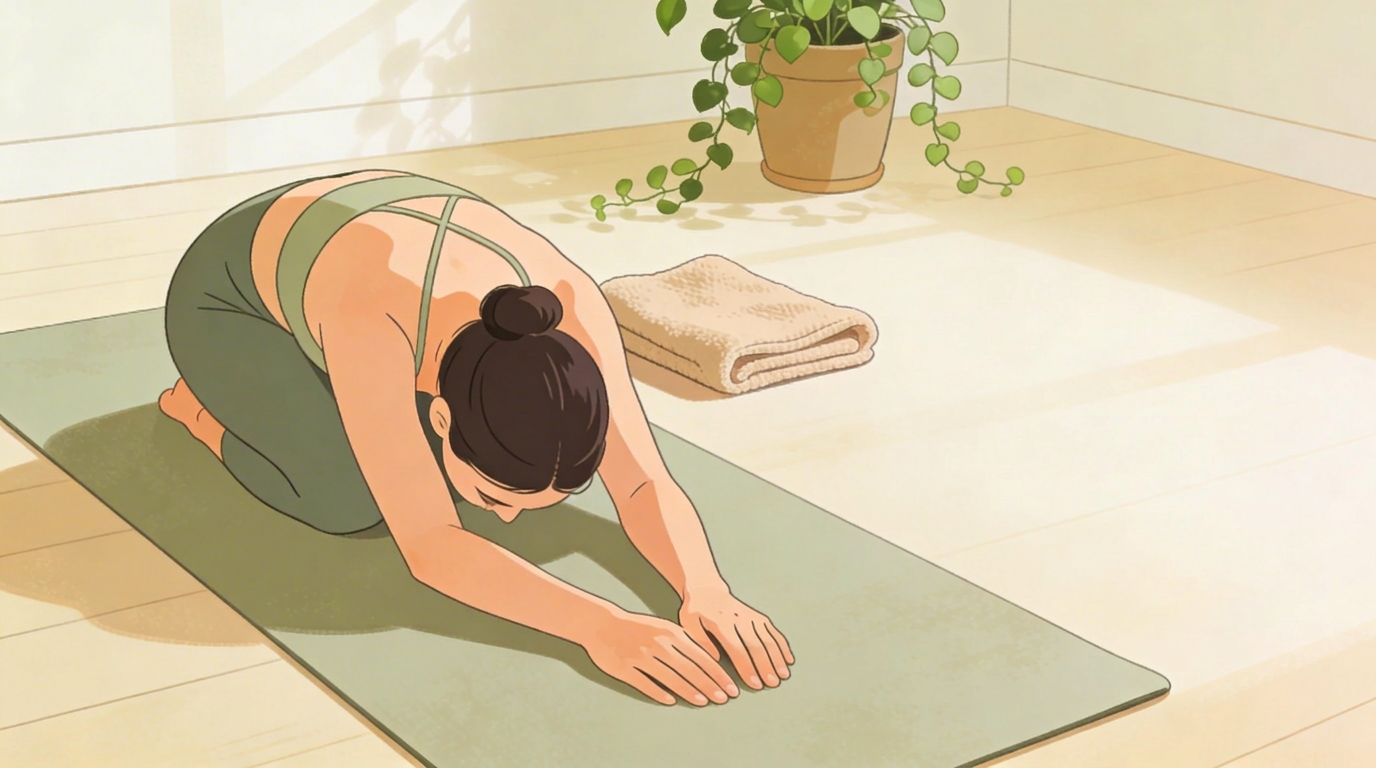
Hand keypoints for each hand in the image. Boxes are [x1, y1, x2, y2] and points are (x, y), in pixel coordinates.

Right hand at [582, 609, 740, 706]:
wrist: (603, 624)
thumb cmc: (638, 627)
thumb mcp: (664, 627)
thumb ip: (685, 642)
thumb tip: (709, 660)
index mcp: (671, 633)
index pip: (700, 657)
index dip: (717, 674)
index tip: (730, 687)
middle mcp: (658, 645)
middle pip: (689, 669)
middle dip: (709, 685)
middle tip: (723, 699)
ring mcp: (641, 657)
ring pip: (670, 677)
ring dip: (689, 691)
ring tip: (703, 702)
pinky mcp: (625, 668)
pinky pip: (645, 683)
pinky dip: (658, 692)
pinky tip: (670, 701)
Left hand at [679, 587, 793, 690]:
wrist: (707, 590)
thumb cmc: (696, 612)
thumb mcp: (689, 624)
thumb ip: (701, 641)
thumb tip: (716, 660)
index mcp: (722, 623)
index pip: (737, 648)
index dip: (747, 667)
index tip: (754, 684)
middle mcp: (740, 619)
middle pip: (757, 645)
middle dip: (766, 666)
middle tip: (772, 684)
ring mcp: (752, 617)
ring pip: (768, 639)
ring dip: (777, 658)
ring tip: (783, 676)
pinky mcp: (759, 617)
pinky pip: (774, 632)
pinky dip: (782, 646)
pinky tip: (788, 660)